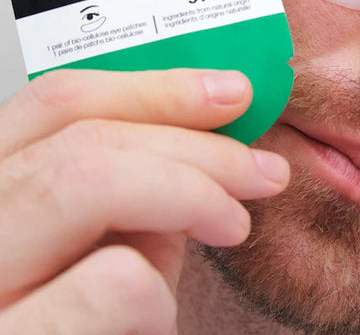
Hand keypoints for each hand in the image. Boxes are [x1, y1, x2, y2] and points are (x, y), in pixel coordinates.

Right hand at [0, 68, 289, 333]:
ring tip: (235, 224)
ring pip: (91, 180)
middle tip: (262, 169)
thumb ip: (125, 203)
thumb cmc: (64, 323)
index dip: (155, 88)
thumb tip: (195, 157)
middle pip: (84, 136)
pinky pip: (110, 281)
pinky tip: (162, 315)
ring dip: (193, 191)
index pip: (58, 103)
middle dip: (197, 143)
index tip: (232, 92)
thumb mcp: (88, 251)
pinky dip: (158, 288)